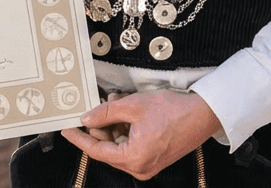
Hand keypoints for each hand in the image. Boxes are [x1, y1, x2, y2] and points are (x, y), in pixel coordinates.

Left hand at [61, 89, 221, 180]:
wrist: (203, 115)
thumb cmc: (173, 111)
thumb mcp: (133, 106)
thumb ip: (105, 113)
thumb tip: (87, 118)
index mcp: (133, 158)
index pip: (96, 150)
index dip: (79, 138)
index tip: (67, 130)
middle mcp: (139, 167)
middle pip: (107, 148)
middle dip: (102, 125)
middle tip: (102, 104)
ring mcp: (148, 165)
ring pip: (118, 145)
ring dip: (114, 124)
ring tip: (118, 102)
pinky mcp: (154, 158)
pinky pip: (130, 146)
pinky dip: (126, 130)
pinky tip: (127, 111)